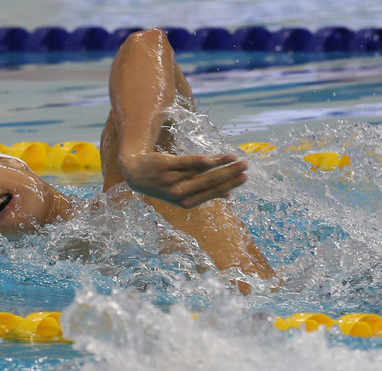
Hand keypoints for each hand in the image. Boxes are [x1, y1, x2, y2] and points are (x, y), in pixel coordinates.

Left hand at [119, 152, 247, 207]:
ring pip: (200, 171)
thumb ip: (204, 192)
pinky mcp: (163, 166)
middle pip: (208, 182)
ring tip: (234, 157)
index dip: (229, 185)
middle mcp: (179, 193)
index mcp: (186, 202)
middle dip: (229, 174)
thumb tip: (228, 196)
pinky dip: (199, 161)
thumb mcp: (183, 192)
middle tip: (245, 165)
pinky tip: (211, 159)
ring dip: (219, 164)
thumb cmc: (165, 183)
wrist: (136, 173)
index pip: (212, 193)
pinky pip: (185, 163)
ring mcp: (170, 180)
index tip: (244, 177)